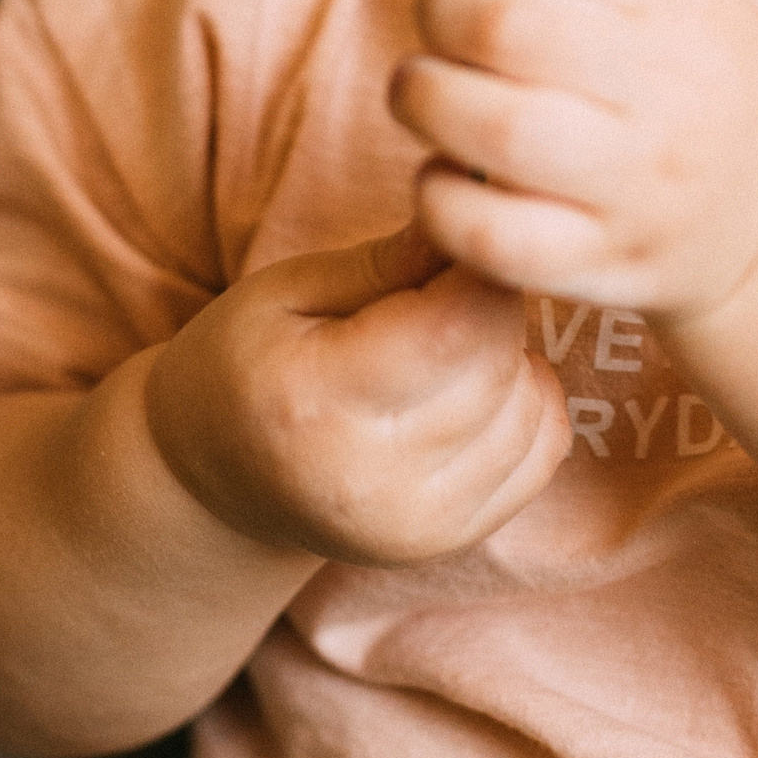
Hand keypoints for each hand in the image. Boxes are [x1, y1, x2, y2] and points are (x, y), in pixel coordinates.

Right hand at [143, 220, 570, 565]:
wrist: (214, 484)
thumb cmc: (243, 364)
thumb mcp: (285, 291)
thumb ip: (387, 261)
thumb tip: (477, 215)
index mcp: (314, 402)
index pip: (457, 323)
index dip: (480, 263)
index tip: (463, 231)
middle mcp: (370, 480)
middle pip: (498, 364)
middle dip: (491, 305)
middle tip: (443, 285)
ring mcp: (414, 525)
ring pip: (531, 409)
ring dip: (507, 359)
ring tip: (442, 346)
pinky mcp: (446, 542)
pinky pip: (542, 454)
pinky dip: (525, 407)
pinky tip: (469, 392)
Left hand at [395, 0, 757, 319]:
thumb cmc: (690, 74)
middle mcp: (669, 92)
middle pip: (501, 29)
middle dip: (436, 13)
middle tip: (439, 25)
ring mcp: (639, 188)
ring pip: (489, 128)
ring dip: (422, 98)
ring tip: (426, 90)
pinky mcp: (606, 265)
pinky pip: (490, 234)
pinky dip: (439, 196)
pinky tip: (447, 169)